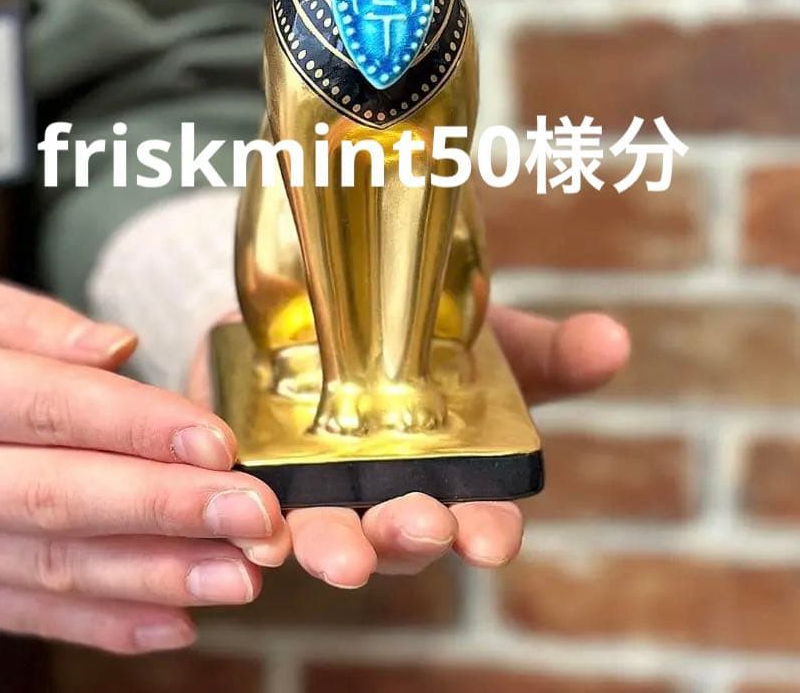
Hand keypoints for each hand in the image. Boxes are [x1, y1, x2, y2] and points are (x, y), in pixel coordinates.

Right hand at [0, 264, 289, 653]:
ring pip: (46, 565)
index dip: (137, 426)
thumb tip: (117, 349)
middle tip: (256, 519)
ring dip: (151, 575)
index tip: (219, 442)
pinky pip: (17, 611)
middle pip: (54, 497)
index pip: (42, 407)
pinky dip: (97, 622)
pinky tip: (174, 623)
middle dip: (165, 510)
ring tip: (238, 575)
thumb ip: (15, 323)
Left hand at [190, 307, 628, 585]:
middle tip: (416, 525)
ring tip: (331, 551)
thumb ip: (550, 350)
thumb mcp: (491, 339)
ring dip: (329, 546)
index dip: (488, 531)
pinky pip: (244, 507)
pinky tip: (252, 518)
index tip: (491, 538)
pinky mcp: (253, 466)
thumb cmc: (426, 342)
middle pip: (398, 537)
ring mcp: (315, 490)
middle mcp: (385, 499)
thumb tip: (613, 339)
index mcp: (451, 480)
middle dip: (407, 538)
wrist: (331, 307)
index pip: (479, 520)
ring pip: (322, 534)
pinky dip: (247, 517)